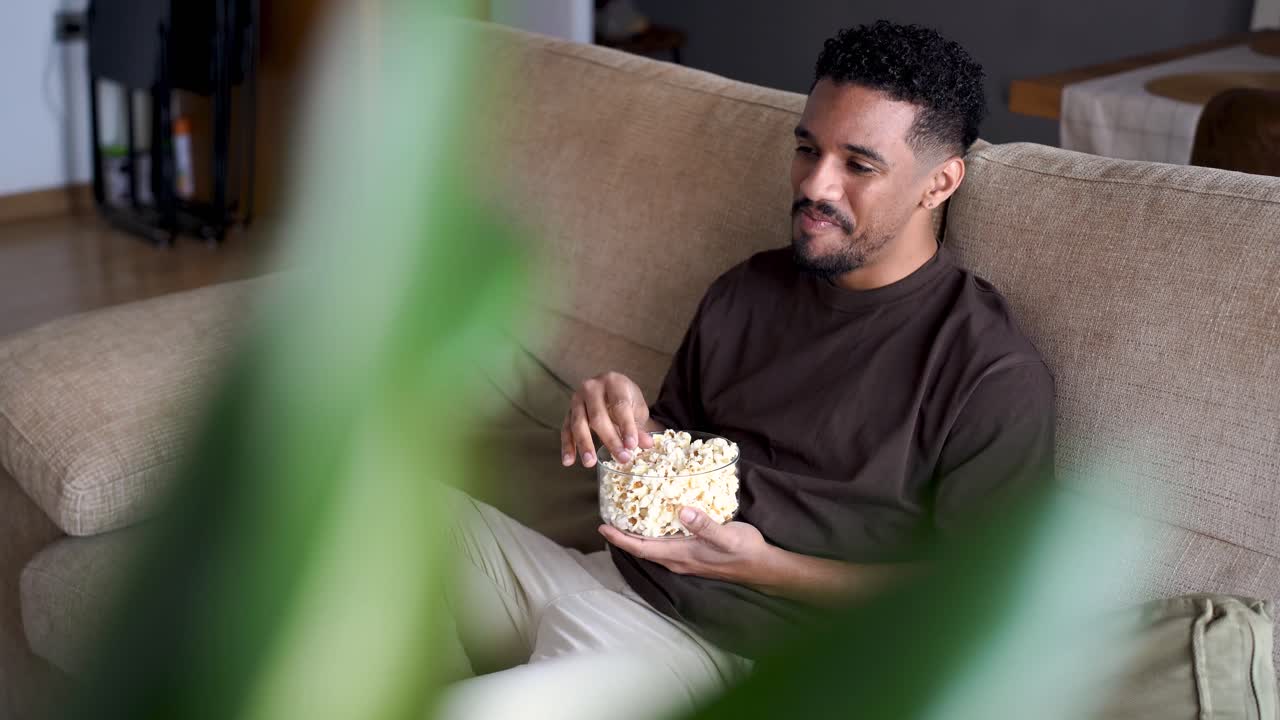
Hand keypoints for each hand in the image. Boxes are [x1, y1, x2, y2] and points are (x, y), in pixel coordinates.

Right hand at [562, 371, 654, 467]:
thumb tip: (647, 444)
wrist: (611, 389)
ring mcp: (577, 399)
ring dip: (584, 444)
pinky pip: (566, 429)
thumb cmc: (625, 398)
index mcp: (613, 382)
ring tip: (590, 463)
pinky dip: (567, 446)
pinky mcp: (568, 411)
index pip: (620, 405)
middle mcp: (592, 387)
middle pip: (598, 416)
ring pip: (578, 423)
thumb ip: (639, 427)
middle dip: (610, 439)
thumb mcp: (636, 409)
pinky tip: (569, 461)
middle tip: (621, 458)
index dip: (626, 426)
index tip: (632, 446)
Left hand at [599, 506, 772, 585]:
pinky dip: (653, 537)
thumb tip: (682, 511)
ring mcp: (686, 561)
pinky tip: (655, 524)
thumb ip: (704, 524)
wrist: (763, 568)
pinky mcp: (693, 557)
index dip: (621, 538)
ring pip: (653, 550)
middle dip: (624, 536)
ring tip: (626, 518)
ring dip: (637, 537)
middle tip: (609, 517)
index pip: (642, 548)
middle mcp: (679, 560)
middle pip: (643, 550)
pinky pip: (664, 548)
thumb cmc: (745, 551)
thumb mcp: (727, 535)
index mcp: (682, 555)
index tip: (603, 527)